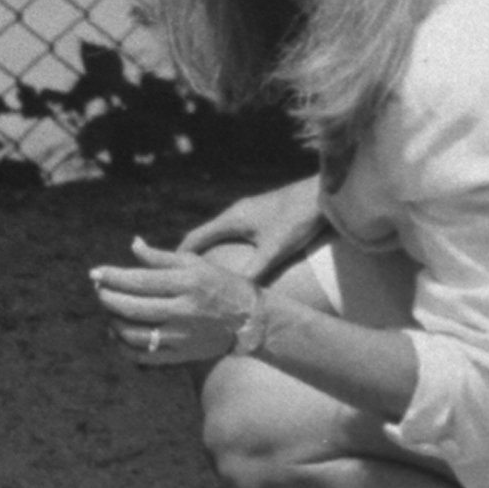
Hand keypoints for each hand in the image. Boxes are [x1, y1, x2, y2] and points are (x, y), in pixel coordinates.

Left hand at [91, 237, 265, 365]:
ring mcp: (182, 337)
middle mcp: (183, 311)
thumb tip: (133, 244)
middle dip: (107, 298)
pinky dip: (123, 347)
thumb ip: (160, 257)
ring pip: (134, 334)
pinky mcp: (181, 356)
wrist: (249, 319)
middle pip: (132, 307)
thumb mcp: (194, 263)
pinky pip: (143, 356)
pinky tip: (118, 334)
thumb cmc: (218, 284)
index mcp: (186, 283)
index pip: (139, 281)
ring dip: (113, 322)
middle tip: (99, 290)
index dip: (112, 276)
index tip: (94, 273)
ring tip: (110, 311)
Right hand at [173, 178, 325, 286]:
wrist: (324, 193)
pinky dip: (230, 246)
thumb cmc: (298, 218)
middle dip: (193, 254)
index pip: (196, 238)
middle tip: (183, 275)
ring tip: (207, 271)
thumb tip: (234, 294)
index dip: (179, 255)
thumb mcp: (275, 249)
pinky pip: (238, 231)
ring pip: (223, 233)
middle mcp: (237, 212)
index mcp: (232, 218)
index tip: (164, 270)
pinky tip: (240, 258)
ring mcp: (251, 211)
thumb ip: (254, 271)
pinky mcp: (265, 213)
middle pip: (206, 235)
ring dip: (212, 249)